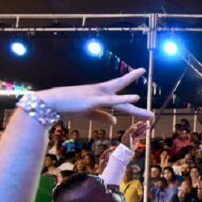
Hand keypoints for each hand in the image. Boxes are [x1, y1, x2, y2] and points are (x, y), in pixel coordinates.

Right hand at [36, 69, 154, 123]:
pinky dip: (123, 99)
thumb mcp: (87, 112)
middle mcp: (101, 92)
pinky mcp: (92, 101)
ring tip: (149, 115)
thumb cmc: (67, 106)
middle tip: (151, 116)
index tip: (141, 80)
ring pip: (121, 103)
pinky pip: (111, 101)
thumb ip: (101, 116)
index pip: (118, 94)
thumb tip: (115, 121)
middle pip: (123, 100)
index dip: (130, 93)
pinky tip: (135, 97)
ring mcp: (97, 95)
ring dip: (135, 110)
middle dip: (137, 109)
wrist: (50, 102)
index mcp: (99, 94)